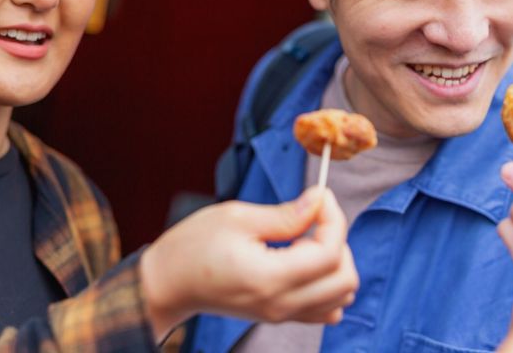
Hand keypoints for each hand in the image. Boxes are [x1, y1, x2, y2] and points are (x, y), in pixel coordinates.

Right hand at [139, 186, 357, 340]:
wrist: (168, 283)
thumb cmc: (194, 246)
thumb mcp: (238, 217)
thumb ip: (286, 214)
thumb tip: (320, 201)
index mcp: (270, 278)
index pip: (330, 253)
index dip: (334, 218)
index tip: (320, 196)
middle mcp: (281, 304)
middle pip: (345, 278)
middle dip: (339, 240)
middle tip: (313, 216)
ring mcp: (282, 315)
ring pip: (341, 295)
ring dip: (335, 262)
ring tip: (306, 238)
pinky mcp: (280, 316)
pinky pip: (325, 307)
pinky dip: (328, 282)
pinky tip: (303, 258)